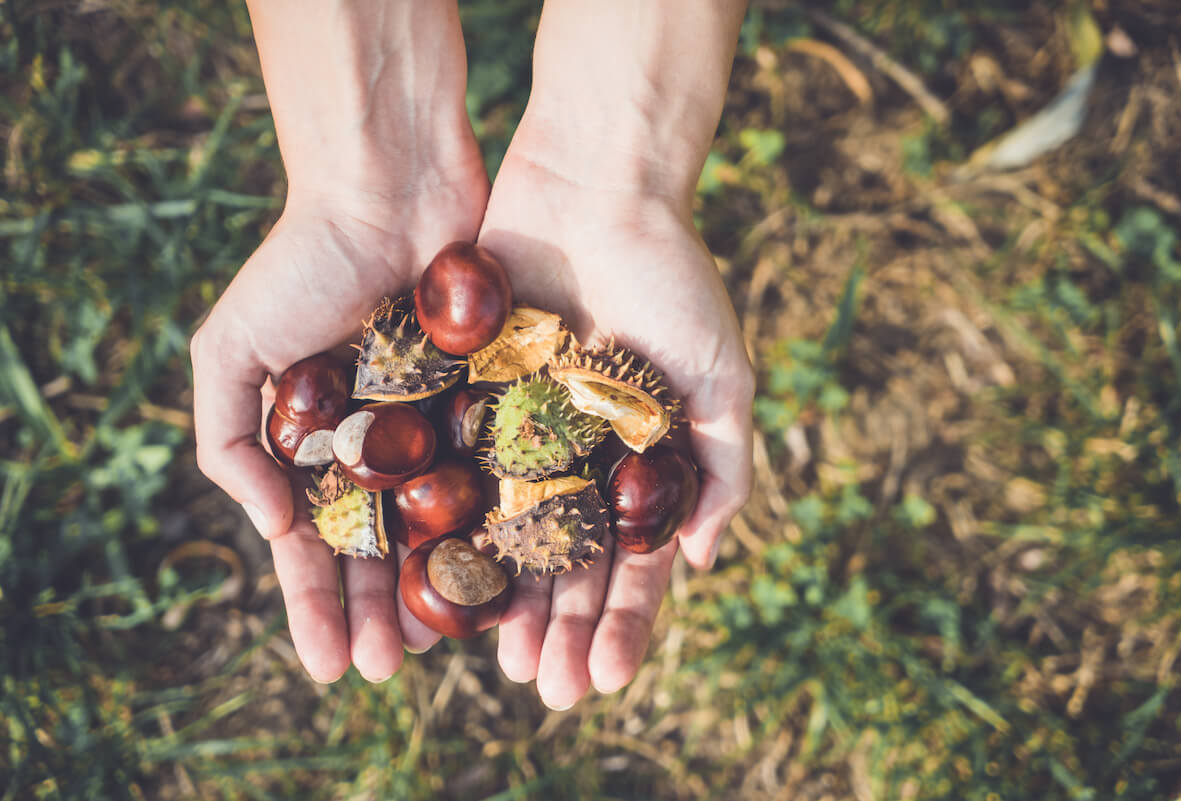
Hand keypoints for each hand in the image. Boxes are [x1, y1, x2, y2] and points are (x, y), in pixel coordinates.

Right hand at [191, 0, 490, 682]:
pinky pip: (503, 476)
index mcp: (319, 447)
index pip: (317, 545)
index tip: (329, 665)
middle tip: (390, 672)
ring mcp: (444, 428)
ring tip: (449, 647)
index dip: (318, 605)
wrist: (391, 190)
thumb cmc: (302, 264)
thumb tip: (269, 529)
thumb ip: (228, 441)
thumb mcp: (230, 349)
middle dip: (381, 613)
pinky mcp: (500, 401)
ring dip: (442, 588)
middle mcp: (384, 448)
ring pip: (449, 525)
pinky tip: (508, 577)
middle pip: (385, 550)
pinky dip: (503, 524)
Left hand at [476, 137, 754, 708]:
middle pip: (562, 563)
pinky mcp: (461, 395)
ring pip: (500, 534)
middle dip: (558, 628)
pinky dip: (438, 528)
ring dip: (499, 600)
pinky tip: (429, 581)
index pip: (630, 561)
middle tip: (540, 692)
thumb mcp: (718, 372)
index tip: (604, 678)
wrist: (595, 182)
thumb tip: (702, 562)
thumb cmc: (671, 275)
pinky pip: (446, 472)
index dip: (622, 623)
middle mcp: (573, 455)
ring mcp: (514, 429)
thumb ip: (723, 464)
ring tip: (489, 659)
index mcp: (634, 461)